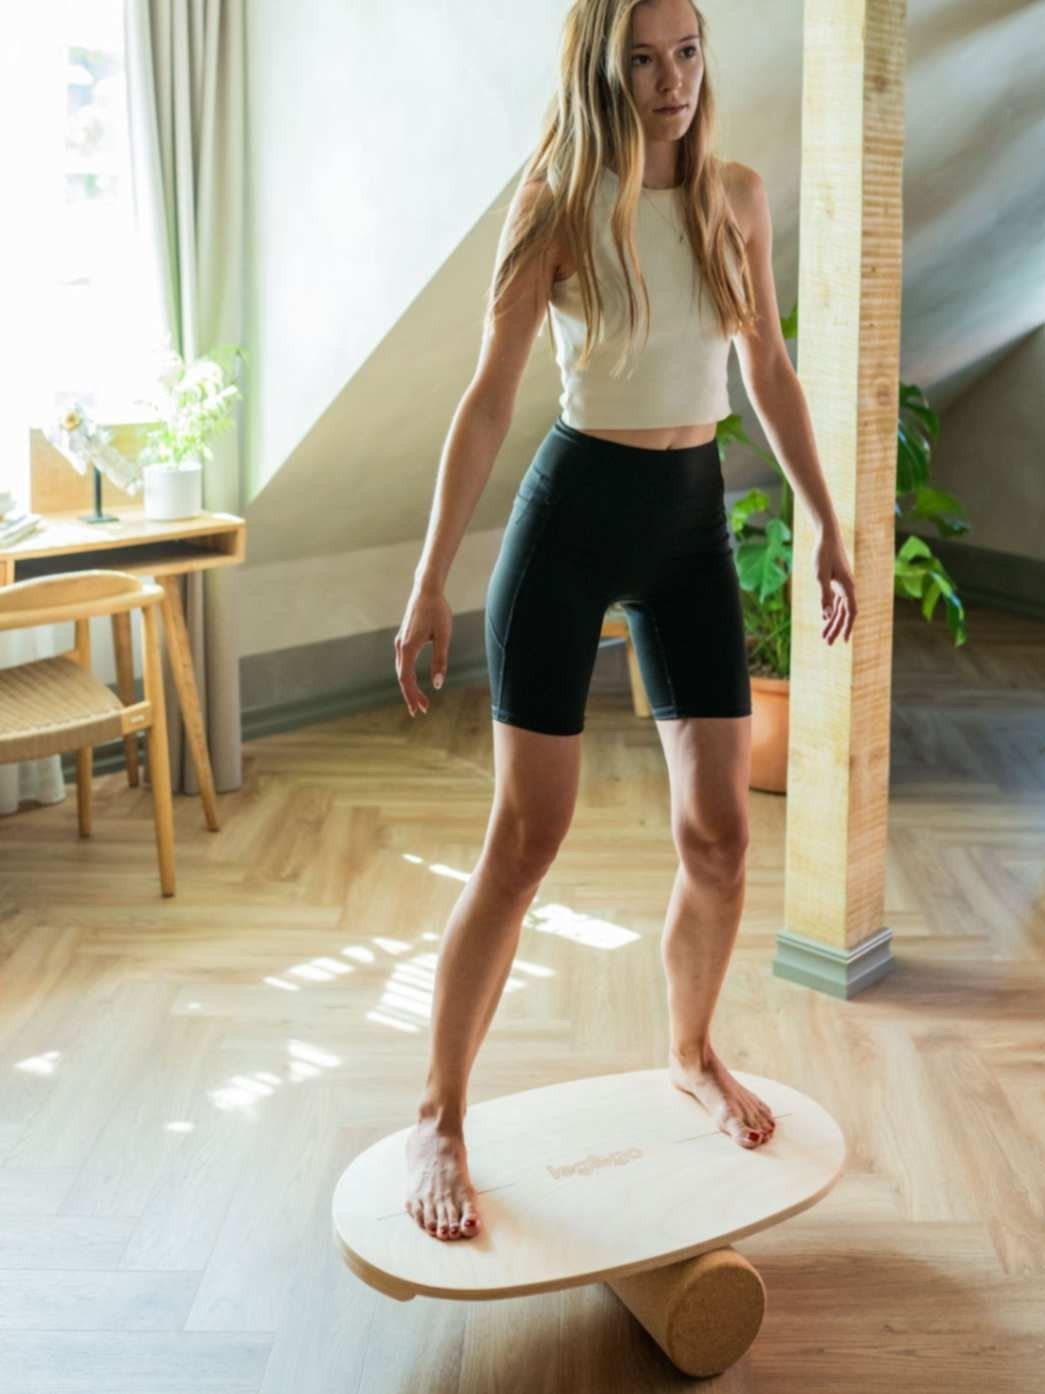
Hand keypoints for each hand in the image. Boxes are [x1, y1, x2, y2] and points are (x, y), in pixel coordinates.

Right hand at [394, 586, 452, 716]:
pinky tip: (415, 681)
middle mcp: (400, 646)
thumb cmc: (437, 611)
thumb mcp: (443, 637)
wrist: (426, 590)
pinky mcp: (403, 638)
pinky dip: (408, 675)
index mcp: (408, 647)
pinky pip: (402, 662)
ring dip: (410, 686)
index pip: (406, 679)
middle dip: (411, 695)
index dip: (412, 696)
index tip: (420, 710)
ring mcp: (400, 642)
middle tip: (422, 710)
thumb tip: (438, 685)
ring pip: (401, 670)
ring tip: (422, 700)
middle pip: (402, 677)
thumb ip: (440, 661)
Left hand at [814, 526, 856, 644]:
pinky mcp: (838, 581)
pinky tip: (826, 618)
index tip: (844, 641)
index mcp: (848, 587)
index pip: (850, 613)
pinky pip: (837, 601)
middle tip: (827, 643)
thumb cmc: (823, 554)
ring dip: (833, 622)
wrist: (827, 536)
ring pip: (840, 608)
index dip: (847, 627)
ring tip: (824, 635)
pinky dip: (832, 611)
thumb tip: (827, 616)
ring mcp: (844, 584)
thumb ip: (824, 596)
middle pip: (844, 613)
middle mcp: (848, 587)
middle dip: (836, 628)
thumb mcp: (820, 576)